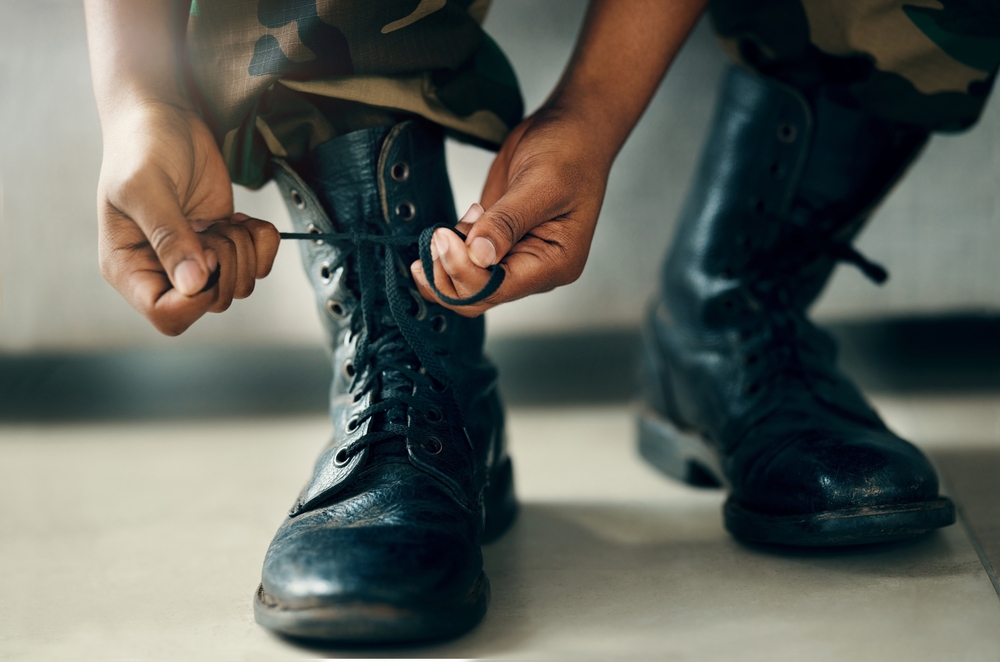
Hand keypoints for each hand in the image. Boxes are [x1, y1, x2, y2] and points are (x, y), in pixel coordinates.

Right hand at [96, 100, 279, 334]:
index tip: (206, 255)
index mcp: (129, 268)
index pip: (167, 316)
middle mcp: (163, 271)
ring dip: (244, 250)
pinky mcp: (224, 242)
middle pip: (213, 303)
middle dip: (226, 264)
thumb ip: (169, 237)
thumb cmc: (141, 146)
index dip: (197, 298)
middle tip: (213, 227)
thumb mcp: (146, 188)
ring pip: (239, 285)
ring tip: (224, 219)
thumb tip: (192, 284)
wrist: (166, 116)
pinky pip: (260, 264)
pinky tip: (242, 218)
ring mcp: (197, 258)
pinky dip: (262, 242)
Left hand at [410, 108, 611, 316]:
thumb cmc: (570, 152)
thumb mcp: (541, 183)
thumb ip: (507, 221)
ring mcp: (514, 257)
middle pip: (478, 296)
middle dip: (448, 272)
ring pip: (465, 284)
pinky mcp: (496, 242)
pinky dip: (449, 248)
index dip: (464, 271)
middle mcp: (535, 269)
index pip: (498, 289)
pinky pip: (464, 262)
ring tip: (451, 226)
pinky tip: (458, 224)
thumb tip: (479, 255)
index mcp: (555, 263)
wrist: (569, 128)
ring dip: (445, 261)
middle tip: (436, 235)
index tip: (444, 237)